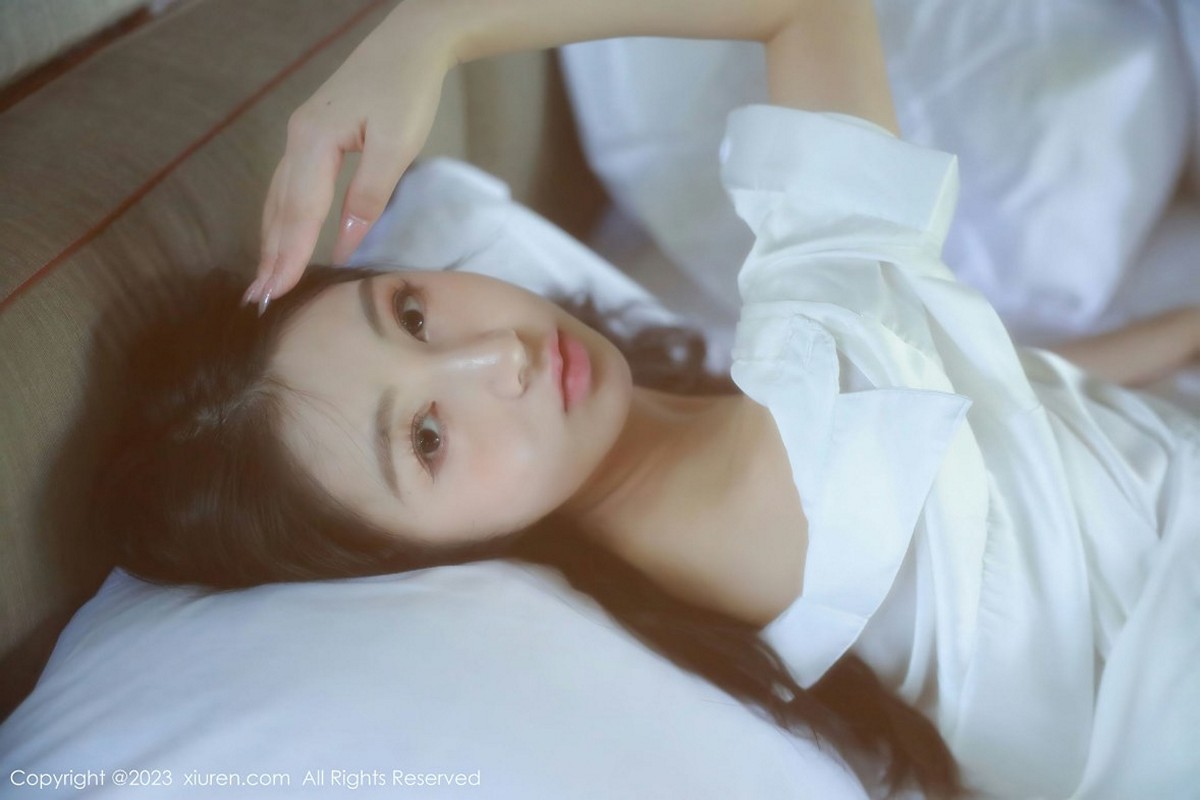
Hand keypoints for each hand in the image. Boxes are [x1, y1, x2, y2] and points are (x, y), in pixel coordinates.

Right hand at [245, 3, 454, 308]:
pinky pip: (290, 184)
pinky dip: (283, 215)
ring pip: (280, 196)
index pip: (298, 212)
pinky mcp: (313, 134)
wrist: (411, 42)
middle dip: (269, 255)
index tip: (276, 292)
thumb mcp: (397, 146)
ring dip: (272, 238)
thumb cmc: (408, 90)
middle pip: (280, 207)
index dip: (287, 255)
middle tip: (258, 298)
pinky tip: (283, 234)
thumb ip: (368, 196)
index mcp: (314, 141)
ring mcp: (301, 135)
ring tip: (265, 277)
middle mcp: (297, 138)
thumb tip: (344, 246)